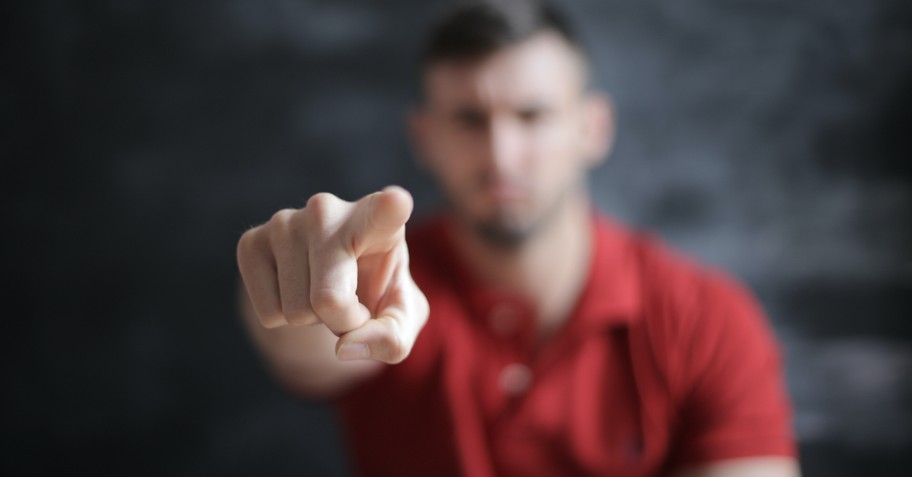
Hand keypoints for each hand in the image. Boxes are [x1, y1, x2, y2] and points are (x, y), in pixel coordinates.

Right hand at [236, 186, 428, 363]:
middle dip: (342, 321)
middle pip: (328, 300)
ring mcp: (284, 222)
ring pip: (295, 312)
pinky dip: (285, 318)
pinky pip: (268, 313)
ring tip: (323, 290)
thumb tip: (344, 347)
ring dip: (313, 319)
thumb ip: (391, 339)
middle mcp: (328, 210)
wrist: (329, 280)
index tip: (397, 200)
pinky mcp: (251, 241)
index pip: (386, 212)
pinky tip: (296, 290)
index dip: (391, 207)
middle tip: (352, 301)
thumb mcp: (400, 319)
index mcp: (378, 220)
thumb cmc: (375, 292)